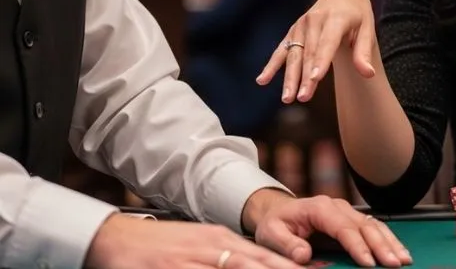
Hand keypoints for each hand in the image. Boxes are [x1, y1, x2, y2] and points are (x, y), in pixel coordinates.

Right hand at [85, 214, 301, 268]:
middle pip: (254, 265)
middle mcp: (212, 248)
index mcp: (223, 240)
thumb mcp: (203, 245)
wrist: (118, 238)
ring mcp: (191, 261)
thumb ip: (232, 257)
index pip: (264, 257)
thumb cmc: (165, 246)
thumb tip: (258, 264)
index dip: (289, 268)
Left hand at [245, 191, 411, 267]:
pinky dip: (388, 240)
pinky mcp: (353, 220)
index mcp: (319, 208)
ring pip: (374, 225)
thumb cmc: (276, 224)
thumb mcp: (271, 233)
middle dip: (381, 245)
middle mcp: (338, 207)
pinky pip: (374, 228)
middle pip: (364, 225)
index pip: (343, 227)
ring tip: (404, 260)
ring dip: (390, 242)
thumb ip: (287, 244)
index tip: (369, 263)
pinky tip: (399, 252)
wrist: (279, 212)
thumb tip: (303, 254)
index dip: (357, 245)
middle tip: (394, 264)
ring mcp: (348, 212)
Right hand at [257, 0, 376, 102]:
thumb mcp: (367, 29)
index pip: (327, 42)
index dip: (321, 60)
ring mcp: (301, 25)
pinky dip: (271, 65)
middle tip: (302, 98)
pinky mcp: (293, 32)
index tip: (315, 79)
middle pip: (309, 52)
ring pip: (294, 54)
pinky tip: (262, 80)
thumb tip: (368, 74)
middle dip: (305, 76)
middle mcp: (315, 20)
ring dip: (289, 76)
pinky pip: (281, 50)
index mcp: (336, 17)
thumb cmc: (357, 18)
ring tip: (287, 98)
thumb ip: (364, 52)